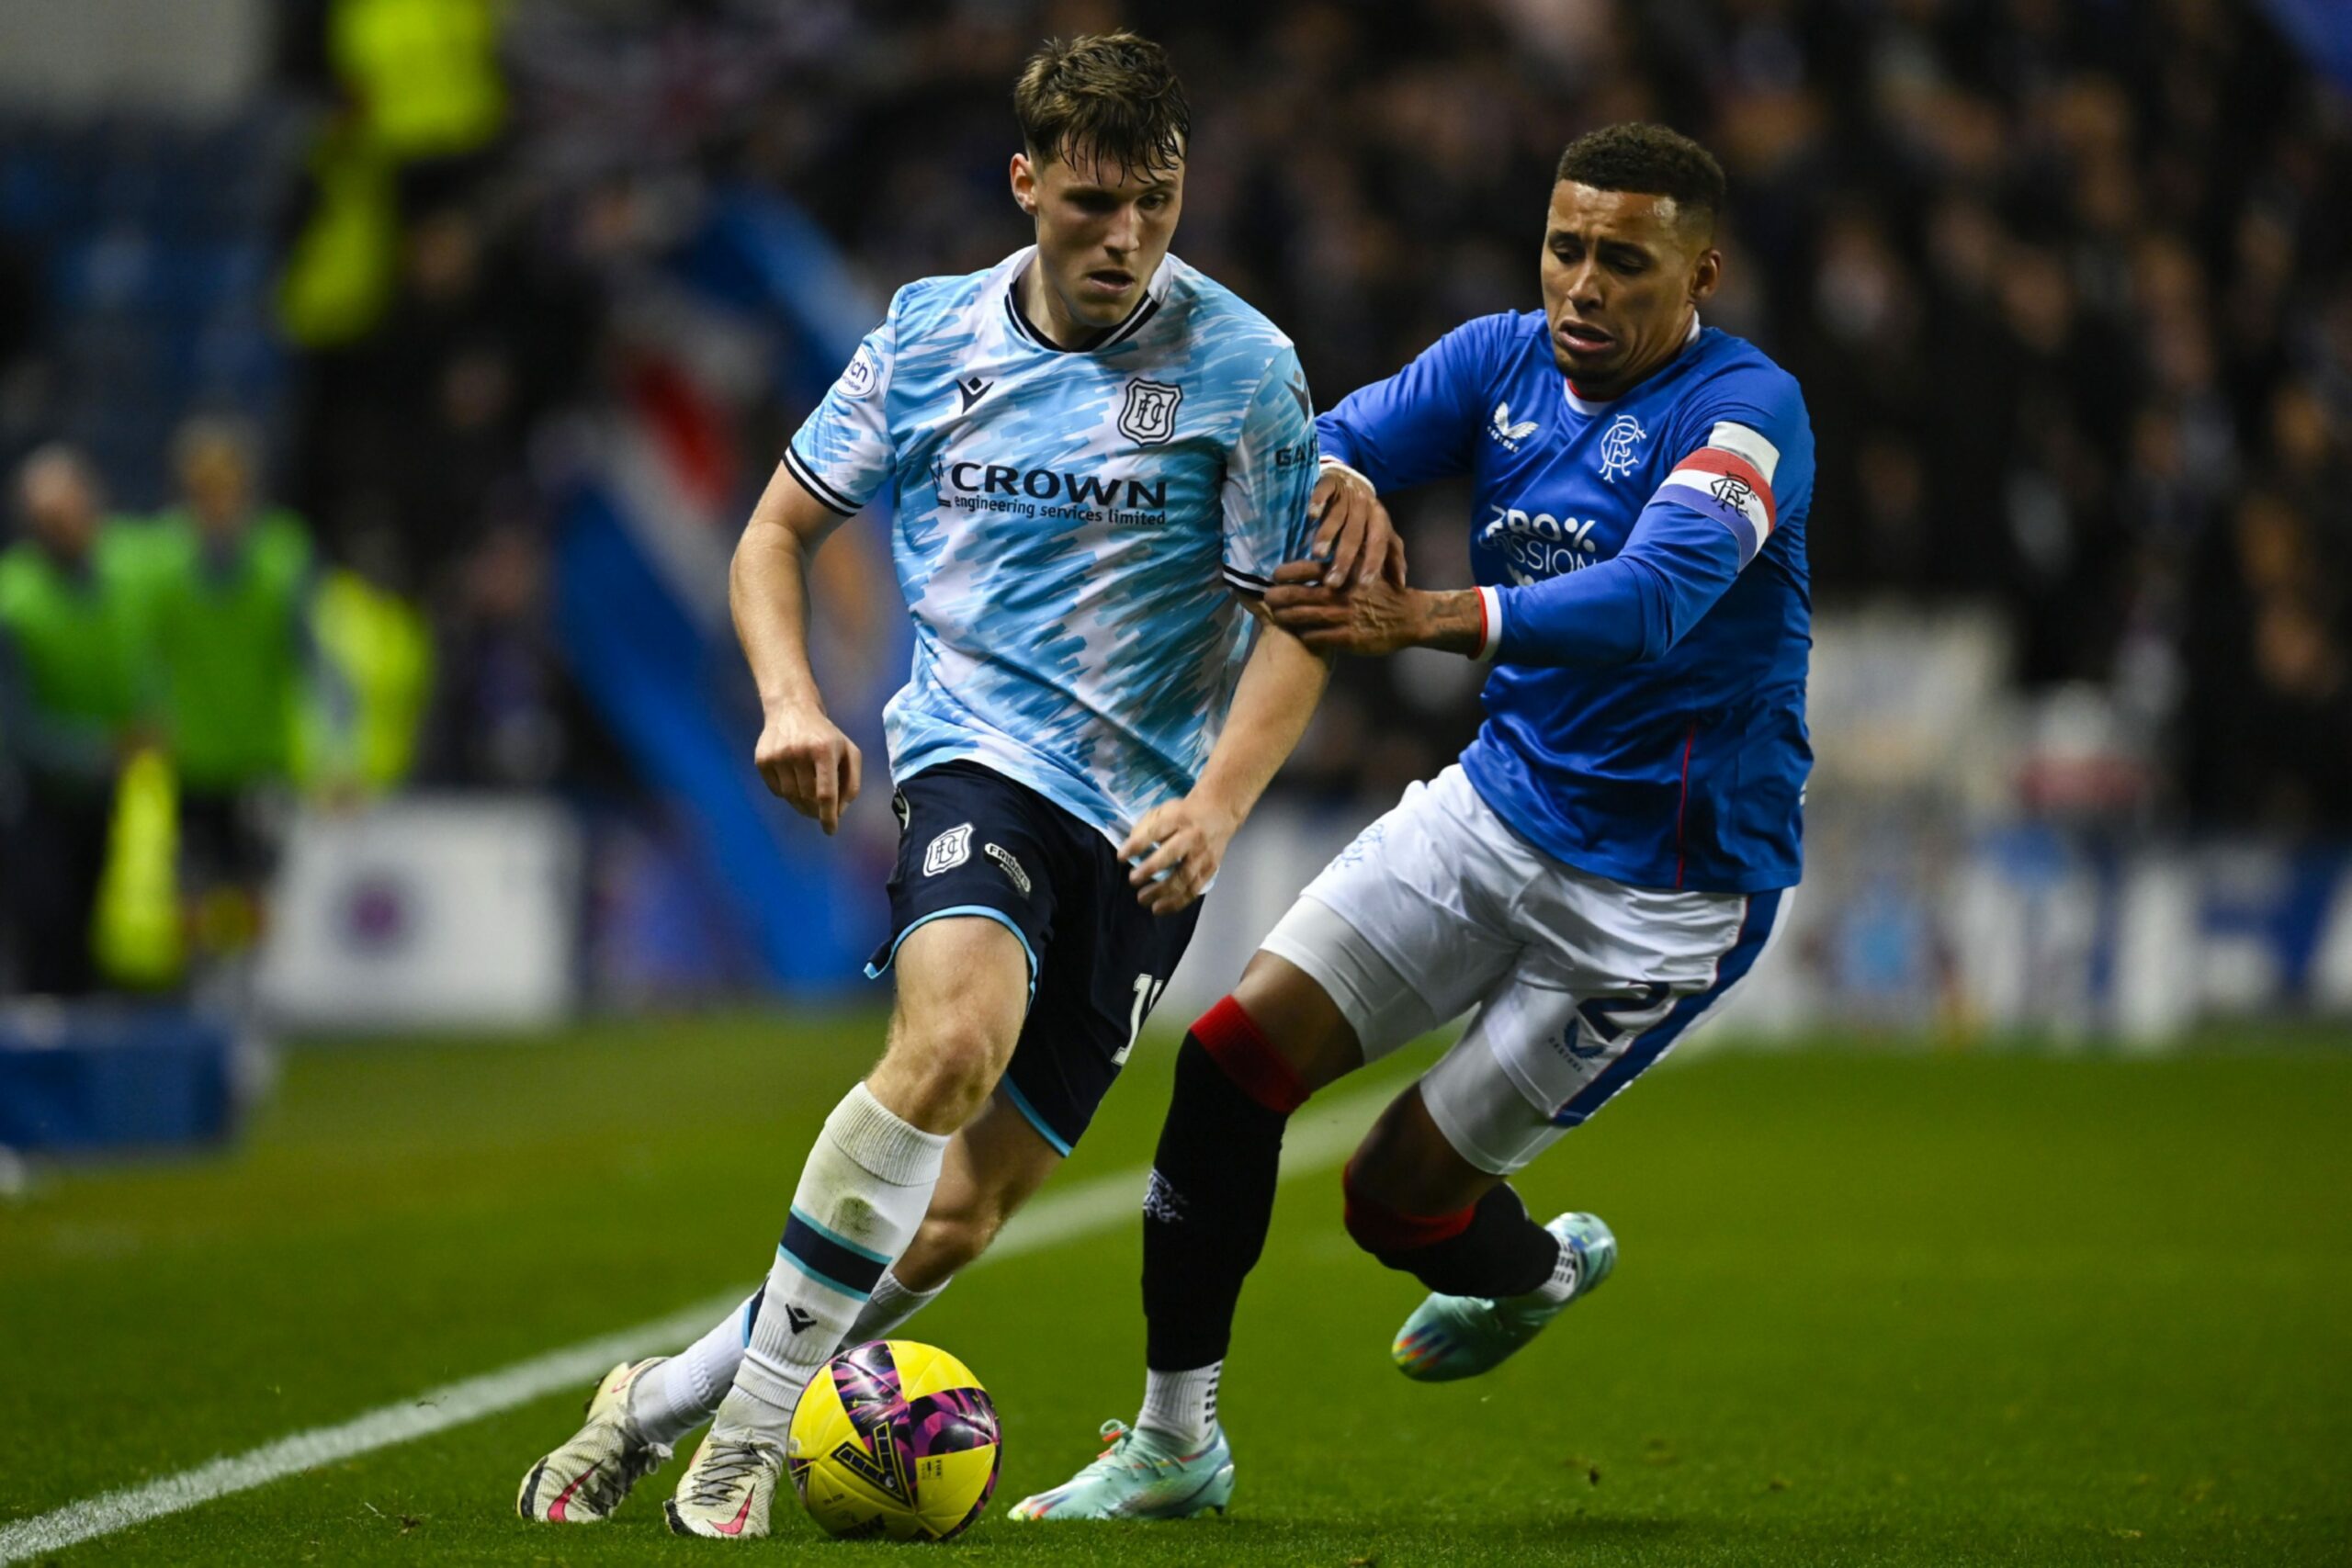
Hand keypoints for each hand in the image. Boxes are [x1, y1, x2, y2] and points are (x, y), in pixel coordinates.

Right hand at [754, 703, 861, 833]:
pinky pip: (777, 791)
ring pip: (791, 798)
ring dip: (802, 804)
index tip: (830, 830)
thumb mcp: (849, 751)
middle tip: (822, 812)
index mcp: (824, 750)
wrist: (791, 708)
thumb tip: (839, 811)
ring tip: (809, 797)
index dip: (828, 816)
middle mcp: (798, 752)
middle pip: (808, 798)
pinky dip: (787, 793)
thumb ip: (852, 782)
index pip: (826, 793)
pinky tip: (794, 780)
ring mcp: (778, 756)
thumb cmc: (826, 735)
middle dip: (817, 810)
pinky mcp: (762, 760)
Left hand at [1120, 792, 1241, 914]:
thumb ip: (1146, 827)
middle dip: (1149, 870)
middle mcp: (1192, 837)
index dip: (1137, 845)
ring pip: (1184, 877)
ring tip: (1143, 900)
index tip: (1121, 857)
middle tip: (1132, 880)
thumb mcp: (1164, 810)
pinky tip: (1161, 908)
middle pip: (1171, 855)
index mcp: (1178, 818)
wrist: (1219, 812)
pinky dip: (1177, 902)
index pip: (1155, 831)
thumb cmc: (1184, 814)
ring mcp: (1203, 855)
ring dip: (1162, 892)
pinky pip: (1194, 889)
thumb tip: (1130, 850)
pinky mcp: (1211, 869)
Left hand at [1263, 561, 1430, 654]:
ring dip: (1285, 617)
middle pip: (1296, 594)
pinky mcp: (1347, 638)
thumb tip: (1322, 549)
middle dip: (1277, 596)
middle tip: (1268, 598)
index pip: (1305, 568)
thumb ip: (1346, 559)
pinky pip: (1316, 637)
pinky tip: (1299, 634)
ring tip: (1276, 617)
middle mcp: (1339, 594)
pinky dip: (1304, 635)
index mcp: (1343, 573)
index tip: (1275, 576)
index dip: (1285, 573)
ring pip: (1302, 617)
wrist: (1409, 616)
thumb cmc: (1384, 590)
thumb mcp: (1368, 565)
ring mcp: (1342, 617)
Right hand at [1305, 465, 1407, 588]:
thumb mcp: (1382, 532)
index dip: (1372, 565)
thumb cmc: (1366, 515)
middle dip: (1344, 559)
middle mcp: (1365, 507)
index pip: (1378, 545)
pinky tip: (1312, 515)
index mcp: (1380, 520)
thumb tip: (1401, 583)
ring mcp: (1346, 494)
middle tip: (1333, 582)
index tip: (1363, 587)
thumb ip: (1392, 556)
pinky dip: (1318, 502)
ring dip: (1327, 534)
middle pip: (1354, 535)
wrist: (1351, 479)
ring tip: (1317, 554)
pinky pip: (1323, 492)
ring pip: (1338, 515)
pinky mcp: (1329, 482)